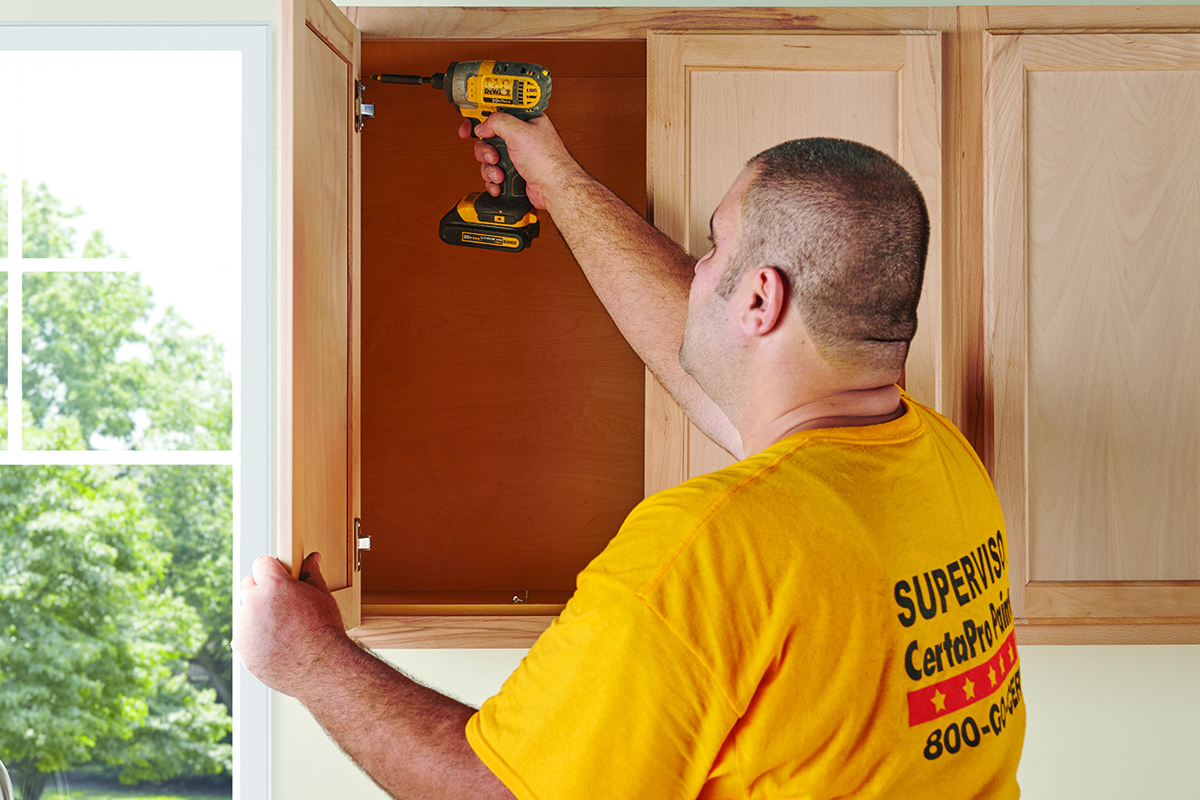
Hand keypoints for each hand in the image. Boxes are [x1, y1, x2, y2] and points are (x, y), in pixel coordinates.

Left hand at [233, 552, 348, 696]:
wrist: (321, 666)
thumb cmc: (324, 630)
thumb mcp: (323, 596)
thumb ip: (312, 574)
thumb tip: (312, 559)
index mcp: (274, 585)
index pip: (261, 563)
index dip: (272, 569)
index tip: (279, 577)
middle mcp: (254, 603)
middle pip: (247, 585)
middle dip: (261, 590)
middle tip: (280, 603)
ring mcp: (245, 627)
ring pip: (244, 613)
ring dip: (256, 616)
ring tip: (280, 629)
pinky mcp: (242, 649)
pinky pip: (243, 637)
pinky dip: (254, 639)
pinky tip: (275, 645)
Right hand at [458, 112, 583, 211]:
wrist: (554, 189)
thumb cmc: (547, 161)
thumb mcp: (519, 132)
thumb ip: (497, 122)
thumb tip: (482, 126)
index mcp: (524, 122)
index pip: (496, 112)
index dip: (480, 117)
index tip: (469, 125)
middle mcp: (519, 138)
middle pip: (488, 138)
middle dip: (485, 149)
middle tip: (492, 155)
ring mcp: (515, 157)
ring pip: (488, 158)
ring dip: (490, 167)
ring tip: (500, 173)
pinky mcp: (512, 173)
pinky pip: (493, 173)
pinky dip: (493, 180)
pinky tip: (501, 183)